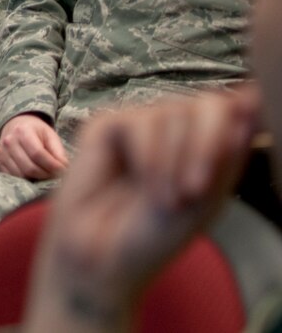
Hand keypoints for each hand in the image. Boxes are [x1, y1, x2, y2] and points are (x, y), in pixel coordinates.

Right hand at [0, 113, 68, 179]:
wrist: (15, 125)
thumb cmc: (36, 131)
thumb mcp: (50, 136)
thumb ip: (58, 152)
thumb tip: (65, 170)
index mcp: (23, 131)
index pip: (38, 154)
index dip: (52, 166)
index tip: (63, 170)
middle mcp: (8, 141)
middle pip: (29, 167)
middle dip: (46, 175)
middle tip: (56, 175)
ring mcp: (1, 152)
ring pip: (21, 175)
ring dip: (37, 179)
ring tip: (45, 174)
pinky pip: (12, 177)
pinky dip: (25, 179)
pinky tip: (33, 174)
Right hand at [22, 88, 258, 332]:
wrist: (102, 256)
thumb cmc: (154, 236)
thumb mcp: (207, 199)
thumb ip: (229, 149)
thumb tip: (251, 97)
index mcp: (206, 144)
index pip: (236, 109)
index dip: (245, 114)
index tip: (250, 125)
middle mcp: (175, 128)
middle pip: (209, 104)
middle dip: (206, 147)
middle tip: (194, 190)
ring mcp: (141, 124)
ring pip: (173, 113)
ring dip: (173, 161)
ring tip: (164, 199)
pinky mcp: (107, 125)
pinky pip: (138, 122)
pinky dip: (148, 157)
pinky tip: (142, 184)